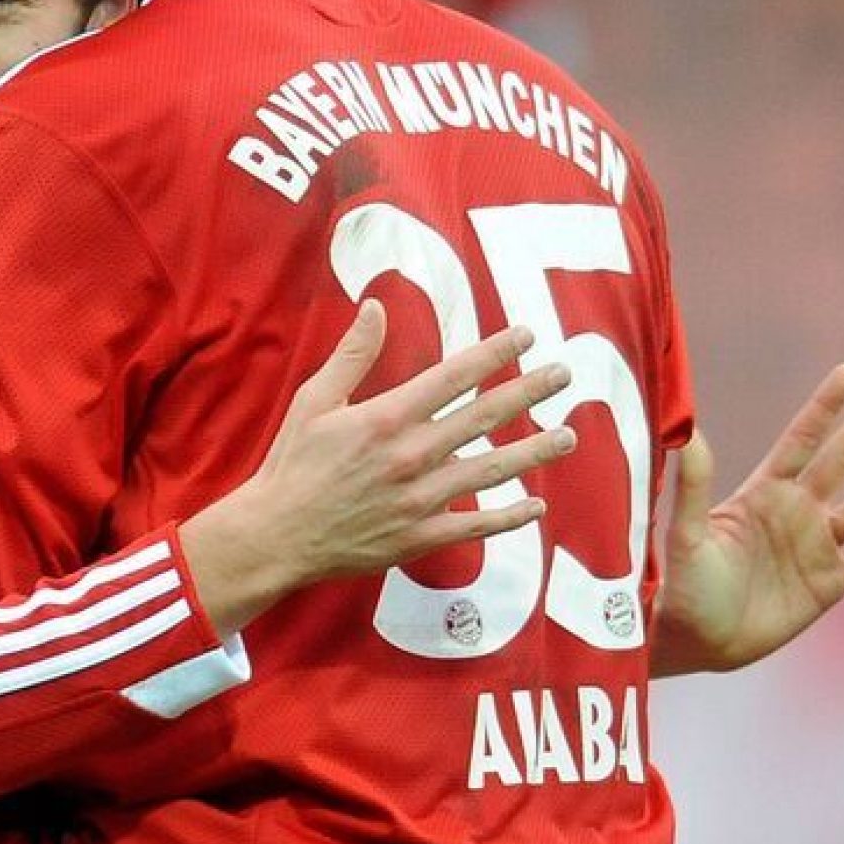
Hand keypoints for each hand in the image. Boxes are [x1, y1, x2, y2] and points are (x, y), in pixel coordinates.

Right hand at [181, 301, 575, 635]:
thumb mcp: (314, 401)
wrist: (276, 535)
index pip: (455, 376)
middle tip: (564, 374)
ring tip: (568, 436)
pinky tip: (536, 508)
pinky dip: (508, 517)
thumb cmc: (292, 465)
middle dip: (529, 392)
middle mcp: (412, 455)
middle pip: (484, 417)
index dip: (495, 353)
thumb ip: (353, 355)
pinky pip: (474, 526)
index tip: (525, 336)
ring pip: (490, 470)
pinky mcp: (419, 536)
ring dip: (533, 452)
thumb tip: (376, 306)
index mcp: (388, 417)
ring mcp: (420, 499)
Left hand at [652, 366, 843, 675]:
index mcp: (761, 495)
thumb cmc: (681, 588)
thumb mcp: (685, 536)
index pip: (801, 441)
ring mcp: (815, 548)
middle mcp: (794, 514)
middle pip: (840, 461)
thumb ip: (692, 488)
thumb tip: (691, 435)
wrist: (693, 642)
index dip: (825, 407)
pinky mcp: (828, 585)